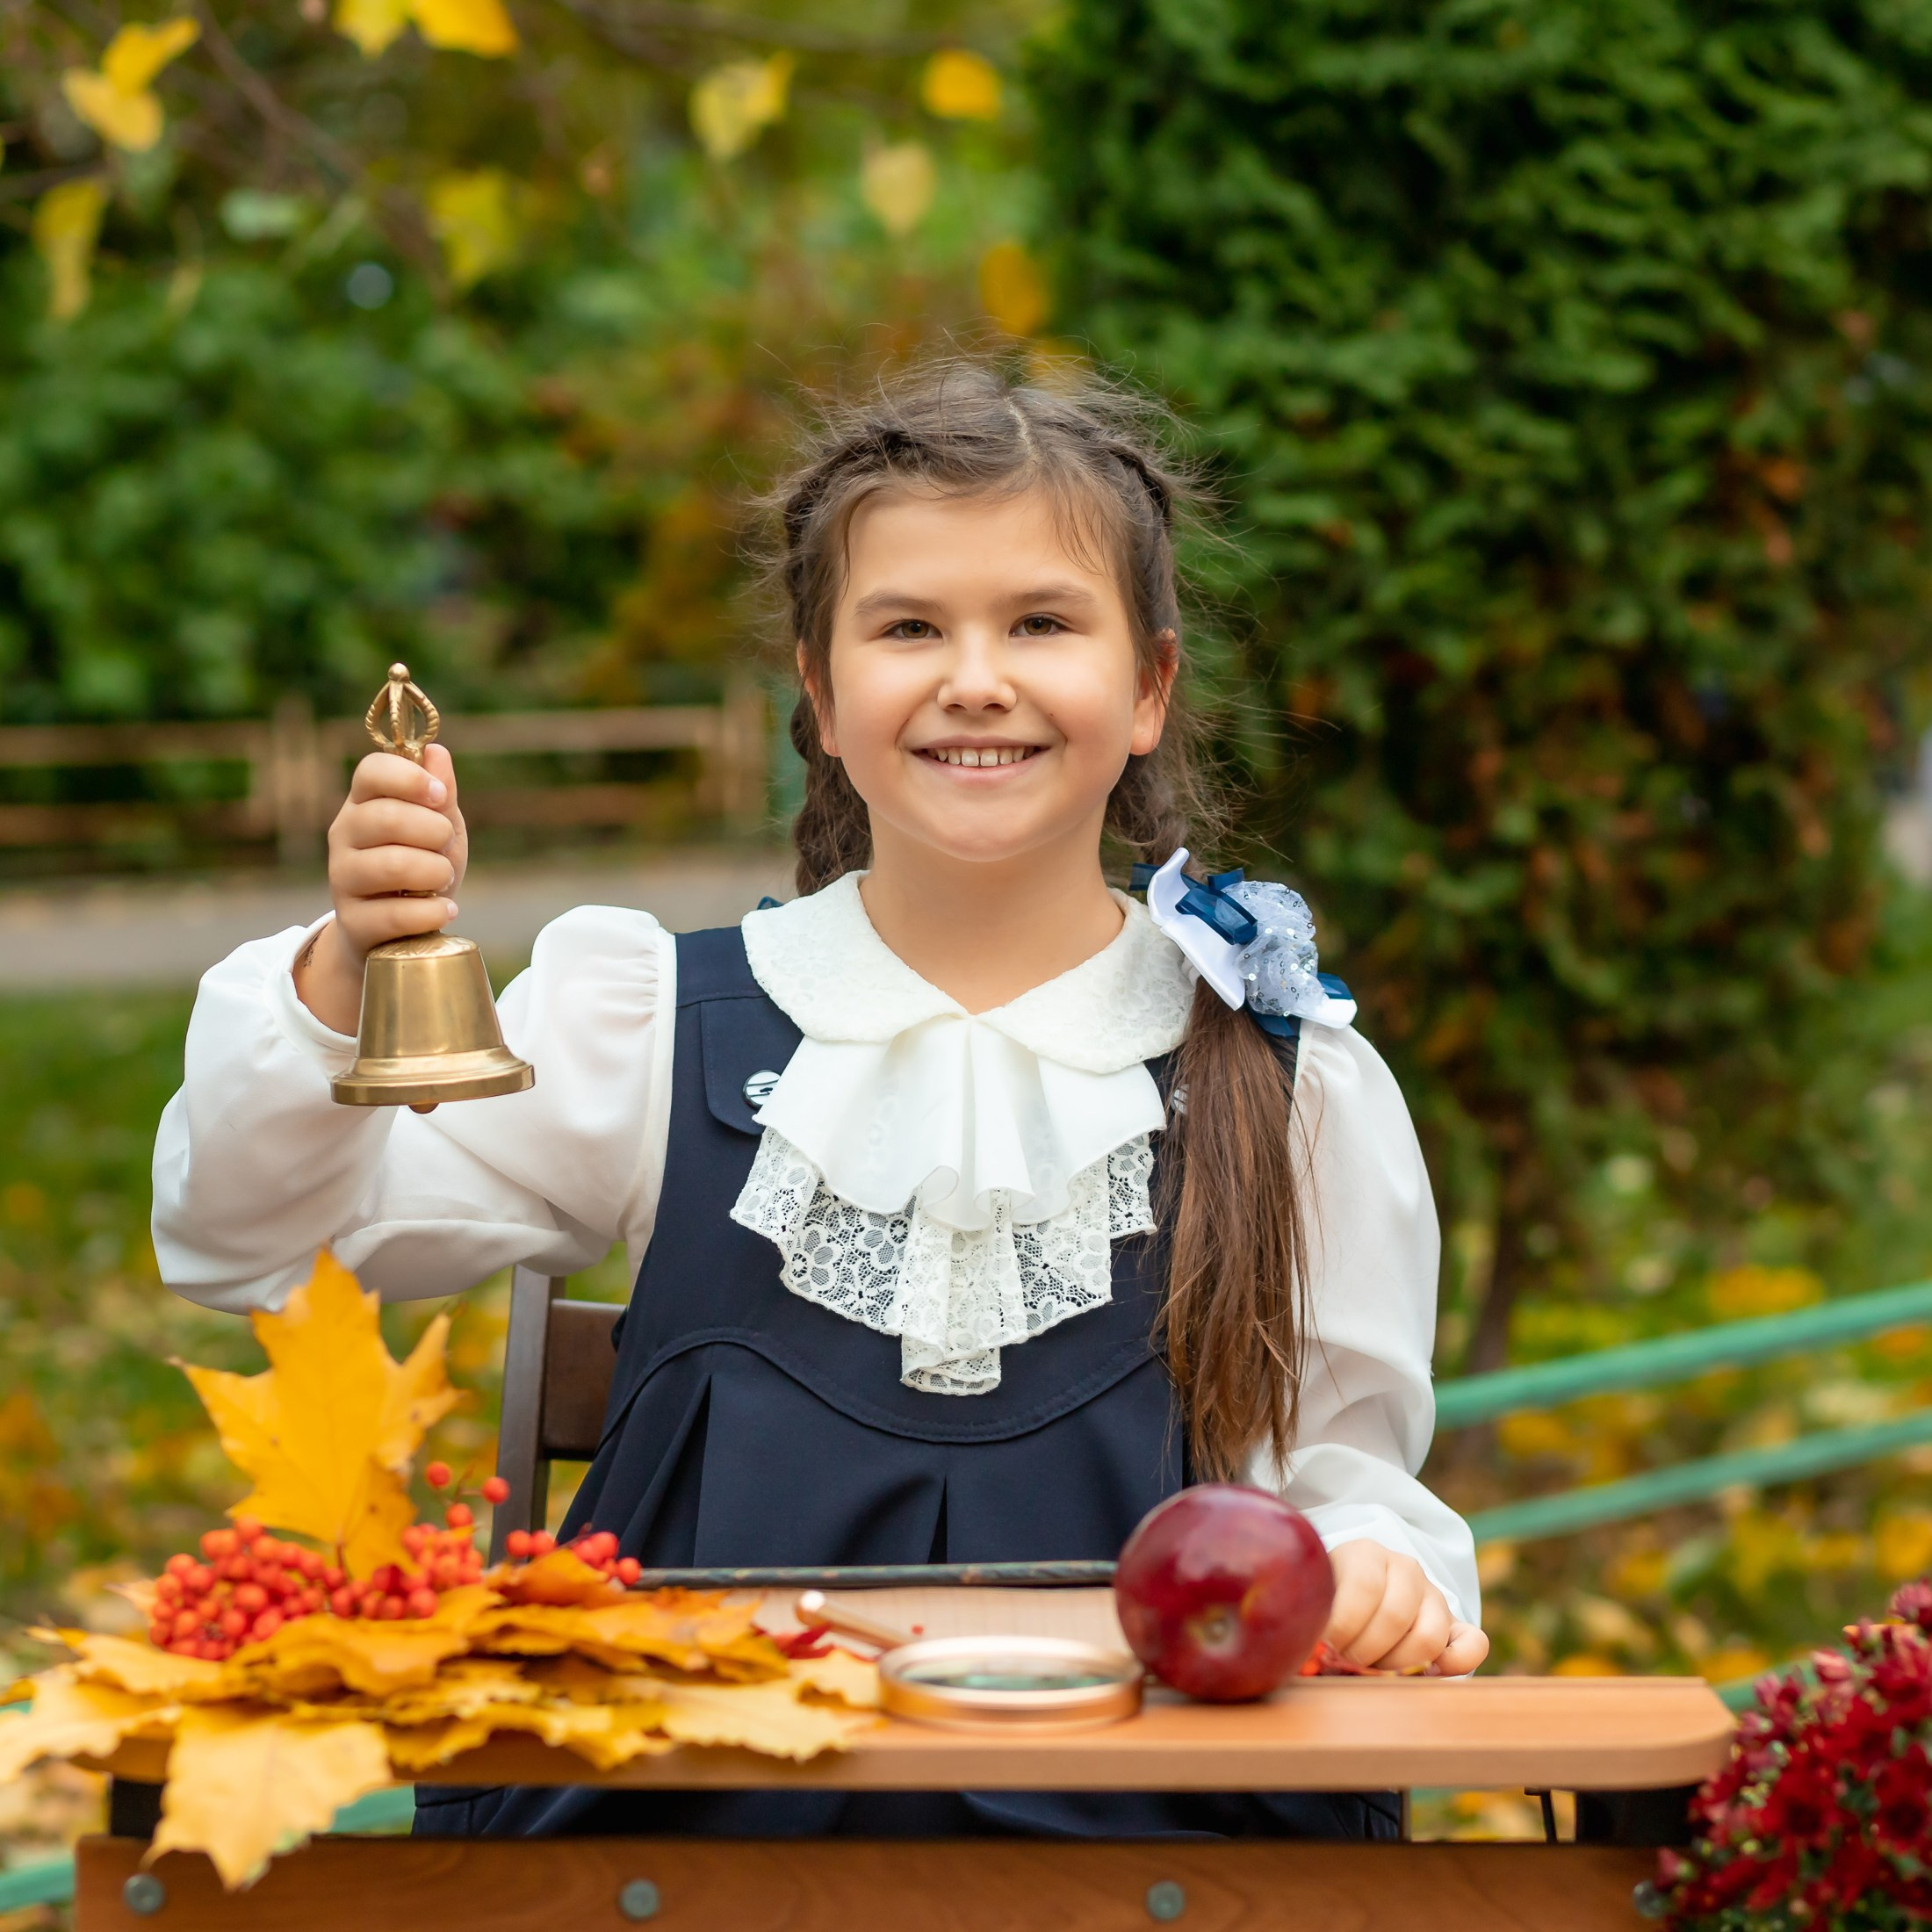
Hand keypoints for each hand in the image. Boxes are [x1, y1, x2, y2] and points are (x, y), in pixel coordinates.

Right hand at [293, 745, 466, 1032]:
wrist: (397, 934)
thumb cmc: (421, 870)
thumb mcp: (440, 830)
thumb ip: (440, 795)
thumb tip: (436, 752)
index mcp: (364, 802)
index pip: (372, 771)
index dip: (410, 778)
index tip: (439, 796)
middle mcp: (344, 834)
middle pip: (386, 817)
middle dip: (434, 832)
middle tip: (445, 846)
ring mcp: (343, 878)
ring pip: (391, 865)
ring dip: (435, 872)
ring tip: (444, 880)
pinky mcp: (352, 921)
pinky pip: (395, 913)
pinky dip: (431, 911)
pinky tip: (444, 910)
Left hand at [1324, 1540, 1488, 1675]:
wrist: (1355, 1598)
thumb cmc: (1328, 1606)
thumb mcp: (1317, 1604)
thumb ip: (1317, 1623)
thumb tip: (1310, 1656)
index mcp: (1365, 1554)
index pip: (1363, 1588)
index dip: (1341, 1626)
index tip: (1323, 1645)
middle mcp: (1405, 1568)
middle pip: (1394, 1618)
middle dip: (1364, 1652)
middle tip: (1343, 1662)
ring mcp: (1433, 1595)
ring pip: (1428, 1637)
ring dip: (1396, 1665)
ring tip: (1370, 1668)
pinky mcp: (1454, 1624)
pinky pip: (1473, 1645)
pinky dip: (1452, 1665)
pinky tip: (1421, 1673)